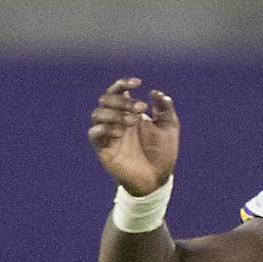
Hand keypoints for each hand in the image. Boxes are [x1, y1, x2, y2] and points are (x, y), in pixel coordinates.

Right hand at [89, 78, 178, 195]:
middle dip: (122, 101)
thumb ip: (164, 109)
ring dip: (114, 113)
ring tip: (133, 121)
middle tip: (141, 109)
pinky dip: (104, 128)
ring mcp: (108, 134)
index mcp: (130, 112)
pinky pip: (94, 133)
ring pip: (97, 113)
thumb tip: (156, 92)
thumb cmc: (162, 153)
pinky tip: (120, 133)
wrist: (158, 178)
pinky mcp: (103, 149)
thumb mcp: (169, 128)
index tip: (138, 83)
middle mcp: (116, 120)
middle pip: (105, 99)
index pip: (118, 91)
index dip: (123, 83)